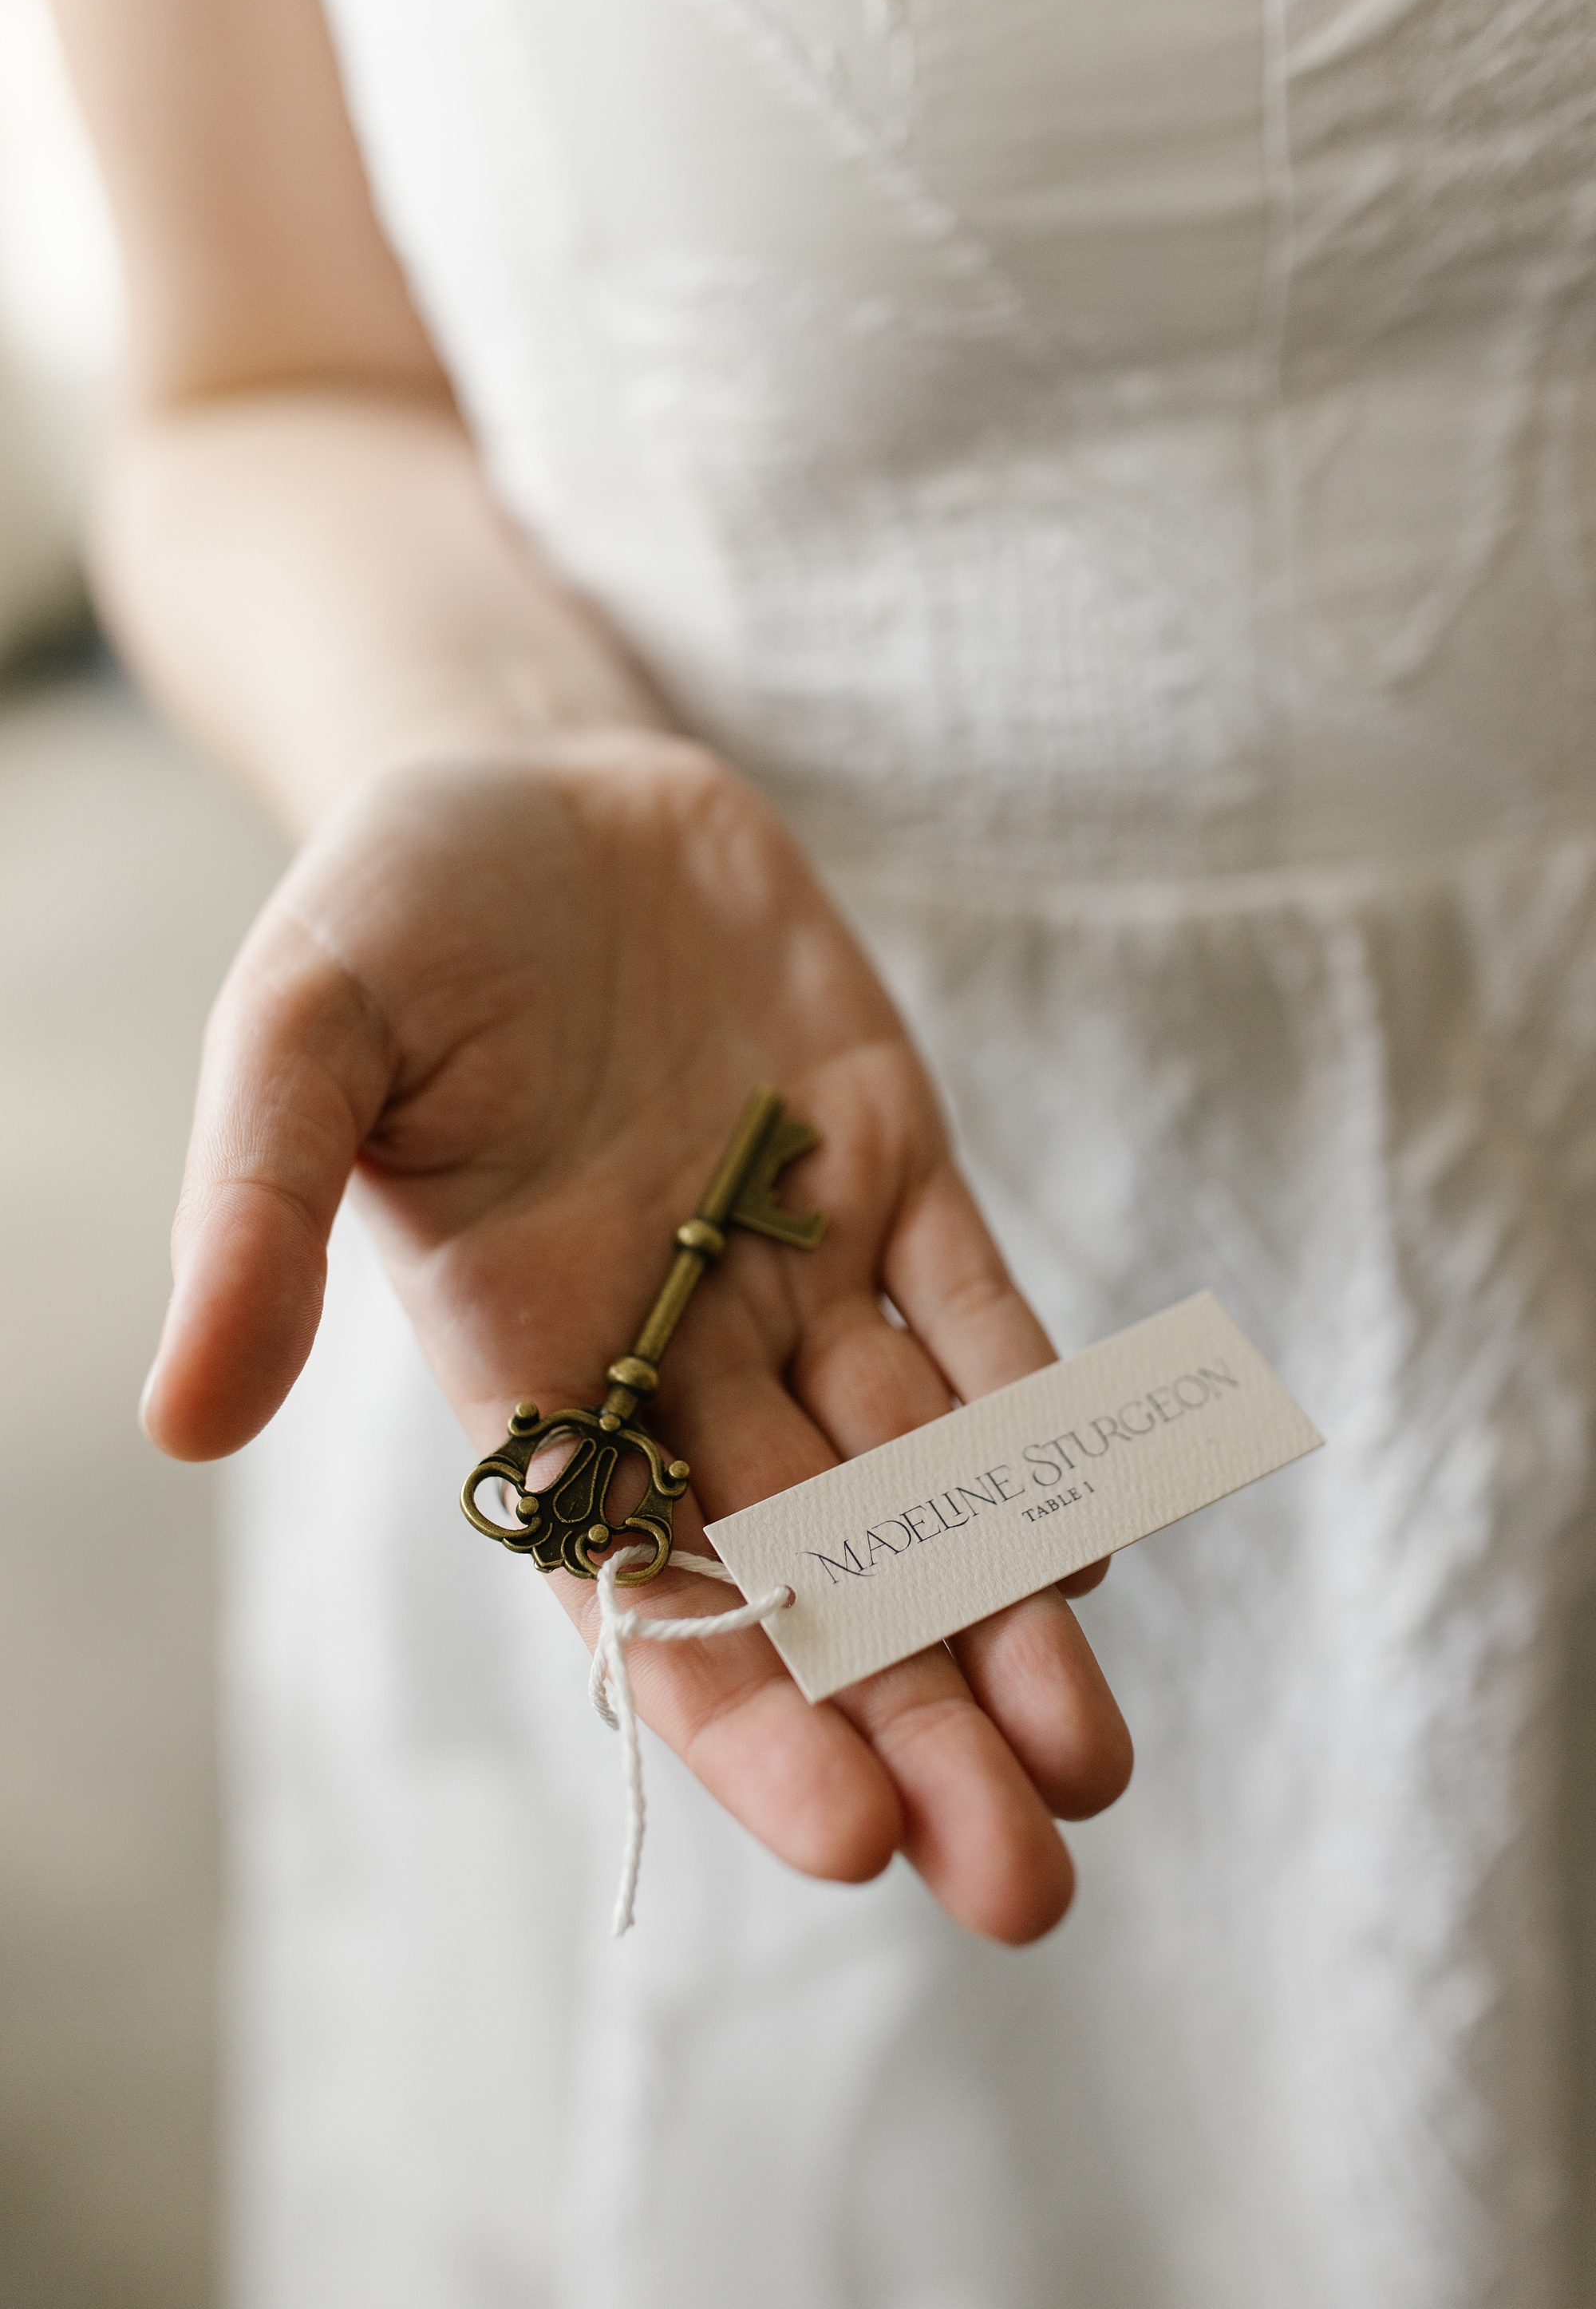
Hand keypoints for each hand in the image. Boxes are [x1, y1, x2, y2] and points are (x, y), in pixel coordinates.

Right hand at [143, 738, 1130, 1940]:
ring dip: (1004, 1612)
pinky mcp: (890, 1160)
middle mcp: (675, 1342)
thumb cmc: (391, 908)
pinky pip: (974, 1309)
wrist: (525, 773)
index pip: (643, 1580)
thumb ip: (261, 1221)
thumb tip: (179, 1423)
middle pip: (811, 1571)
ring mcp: (794, 1258)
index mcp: (528, 1358)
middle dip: (916, 1719)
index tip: (855, 1841)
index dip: (746, 1715)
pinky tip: (1087, 1536)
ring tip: (1093, 1768)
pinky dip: (1030, 1417)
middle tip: (1031, 1881)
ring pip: (919, 1473)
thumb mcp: (300, 1037)